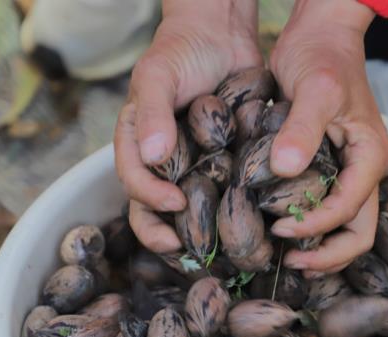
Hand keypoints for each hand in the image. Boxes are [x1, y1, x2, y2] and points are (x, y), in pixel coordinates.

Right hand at [115, 0, 261, 252]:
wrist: (221, 34)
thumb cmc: (180, 51)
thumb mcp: (159, 76)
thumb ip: (152, 114)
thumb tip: (153, 156)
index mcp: (138, 145)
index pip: (134, 183)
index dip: (149, 200)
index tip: (175, 203)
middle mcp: (164, 163)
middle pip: (157, 210)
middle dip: (170, 234)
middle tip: (192, 251)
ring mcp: (195, 165)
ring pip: (193, 209)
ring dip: (204, 231)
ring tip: (223, 251)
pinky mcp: (224, 163)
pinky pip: (226, 192)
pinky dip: (234, 209)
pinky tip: (253, 222)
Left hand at [269, 0, 387, 276]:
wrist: (321, 34)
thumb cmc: (321, 56)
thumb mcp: (314, 88)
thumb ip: (302, 129)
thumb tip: (285, 170)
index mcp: (370, 156)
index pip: (349, 210)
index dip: (316, 227)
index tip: (279, 227)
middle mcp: (364, 169)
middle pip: (359, 233)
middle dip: (328, 255)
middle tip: (290, 263)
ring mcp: (350, 171)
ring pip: (346, 228)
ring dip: (321, 248)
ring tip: (288, 258)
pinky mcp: (331, 168)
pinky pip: (328, 210)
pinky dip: (311, 228)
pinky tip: (284, 232)